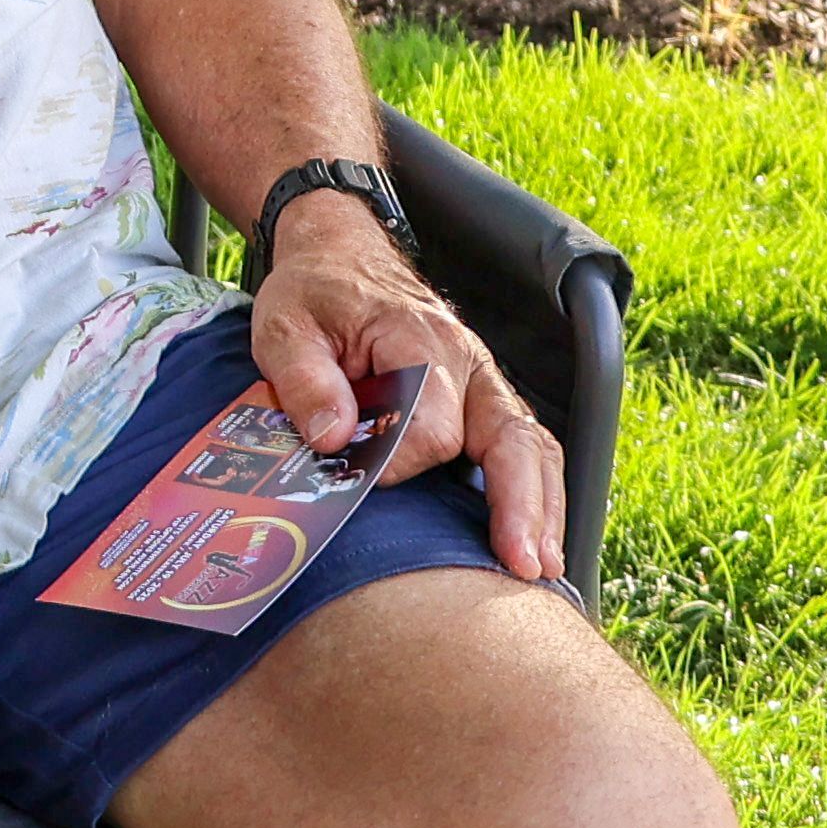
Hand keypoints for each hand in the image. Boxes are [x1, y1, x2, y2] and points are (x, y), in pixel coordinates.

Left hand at [244, 199, 561, 584]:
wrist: (342, 259)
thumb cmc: (313, 296)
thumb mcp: (284, 326)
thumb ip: (305, 379)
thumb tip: (331, 440)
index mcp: (421, 340)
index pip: (432, 425)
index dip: (400, 465)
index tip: (364, 482)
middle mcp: (469, 363)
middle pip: (511, 438)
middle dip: (518, 503)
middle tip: (522, 563)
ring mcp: (484, 383)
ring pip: (531, 446)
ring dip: (542, 508)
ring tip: (540, 567)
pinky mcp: (483, 402)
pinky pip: (524, 448)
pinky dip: (536, 494)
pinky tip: (534, 540)